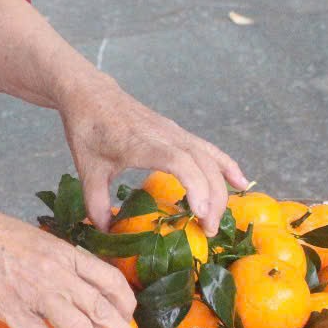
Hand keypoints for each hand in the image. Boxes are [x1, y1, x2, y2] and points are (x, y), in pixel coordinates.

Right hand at [0, 205, 139, 327]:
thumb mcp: (37, 239)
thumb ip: (60, 260)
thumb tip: (77, 282)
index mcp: (65, 252)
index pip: (111, 280)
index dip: (126, 303)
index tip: (127, 316)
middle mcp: (57, 272)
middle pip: (102, 309)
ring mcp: (35, 291)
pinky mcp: (11, 309)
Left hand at [59, 78, 250, 233]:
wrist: (91, 95)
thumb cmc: (88, 129)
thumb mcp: (87, 168)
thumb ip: (96, 202)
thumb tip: (105, 232)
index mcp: (141, 143)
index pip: (179, 161)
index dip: (194, 185)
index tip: (200, 213)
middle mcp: (164, 135)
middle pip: (202, 163)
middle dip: (213, 198)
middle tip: (209, 230)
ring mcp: (174, 132)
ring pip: (209, 157)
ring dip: (220, 187)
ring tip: (219, 218)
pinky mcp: (178, 132)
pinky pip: (208, 149)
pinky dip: (226, 166)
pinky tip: (240, 183)